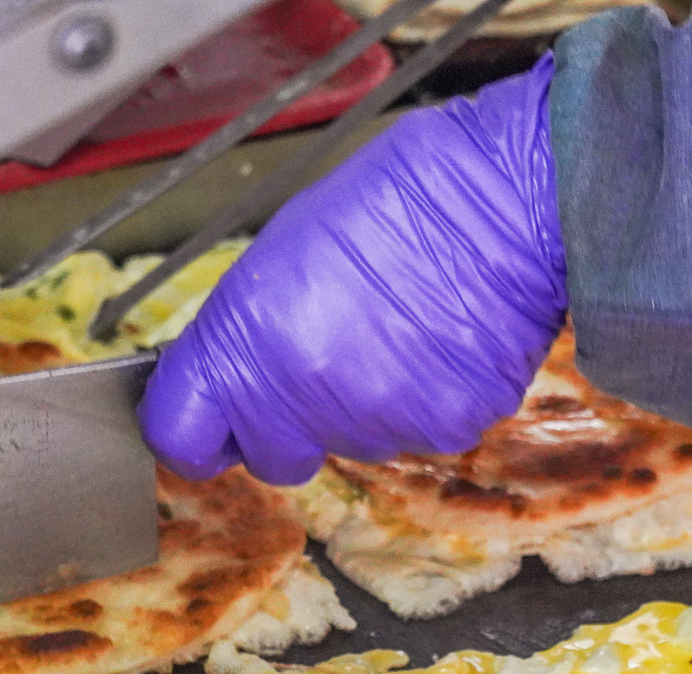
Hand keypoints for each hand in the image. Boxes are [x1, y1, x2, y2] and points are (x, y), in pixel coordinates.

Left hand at [138, 56, 566, 485]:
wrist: (509, 198)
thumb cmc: (401, 198)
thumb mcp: (286, 250)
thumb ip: (250, 332)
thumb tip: (241, 375)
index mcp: (251, 341)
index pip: (181, 436)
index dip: (197, 432)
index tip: (211, 422)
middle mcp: (306, 397)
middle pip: (271, 456)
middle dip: (286, 426)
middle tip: (323, 360)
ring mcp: (378, 422)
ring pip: (350, 443)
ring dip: (362, 403)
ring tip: (398, 327)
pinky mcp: (444, 431)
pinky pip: (417, 434)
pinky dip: (424, 399)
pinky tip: (439, 341)